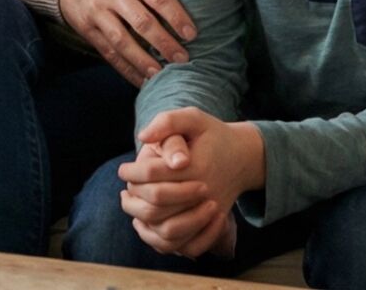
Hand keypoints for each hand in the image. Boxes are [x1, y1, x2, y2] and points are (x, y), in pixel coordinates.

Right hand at [58, 0, 195, 84]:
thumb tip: (188, 22)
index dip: (176, 17)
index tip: (192, 35)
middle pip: (141, 22)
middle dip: (164, 43)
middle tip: (182, 59)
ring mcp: (98, 13)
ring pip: (122, 41)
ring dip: (143, 60)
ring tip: (160, 74)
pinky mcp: (88, 30)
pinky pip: (109, 53)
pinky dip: (127, 70)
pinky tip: (141, 80)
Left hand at [118, 108, 264, 257]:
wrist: (242, 158)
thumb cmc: (212, 135)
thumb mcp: (193, 118)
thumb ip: (168, 122)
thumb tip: (143, 138)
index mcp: (196, 166)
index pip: (151, 173)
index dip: (130, 171)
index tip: (123, 169)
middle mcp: (203, 194)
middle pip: (156, 205)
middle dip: (134, 194)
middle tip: (128, 187)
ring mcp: (208, 214)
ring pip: (168, 231)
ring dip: (143, 219)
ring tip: (133, 203)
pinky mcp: (211, 227)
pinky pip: (186, 246)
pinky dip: (164, 240)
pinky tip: (148, 223)